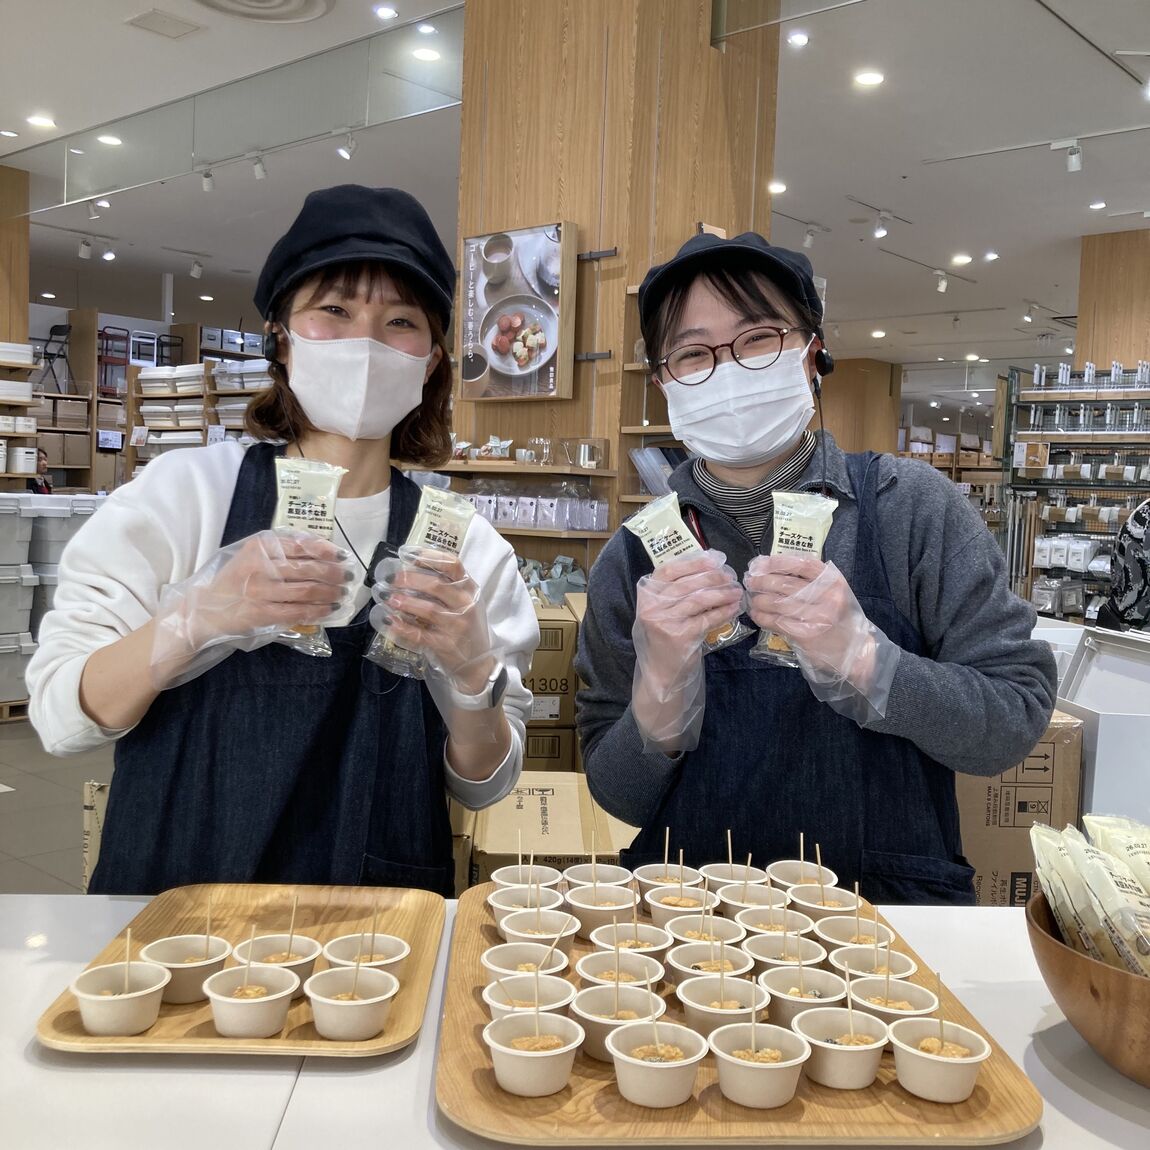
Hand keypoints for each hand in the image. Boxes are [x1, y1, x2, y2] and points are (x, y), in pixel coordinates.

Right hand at [150, 529, 354, 688]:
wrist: (205, 608)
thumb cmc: (236, 580)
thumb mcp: (253, 555)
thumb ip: (281, 549)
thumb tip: (322, 549)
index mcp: (260, 546)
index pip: (301, 545)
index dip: (327, 551)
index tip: (342, 556)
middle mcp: (260, 565)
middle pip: (308, 568)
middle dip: (334, 573)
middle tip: (348, 577)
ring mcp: (260, 590)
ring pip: (306, 591)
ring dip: (330, 593)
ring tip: (341, 594)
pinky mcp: (261, 613)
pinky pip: (297, 611)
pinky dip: (317, 611)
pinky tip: (328, 610)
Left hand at [370, 547, 495, 691]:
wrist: (478, 664)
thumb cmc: (467, 628)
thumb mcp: (465, 603)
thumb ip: (447, 588)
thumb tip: (411, 571)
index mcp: (469, 590)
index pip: (453, 565)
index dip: (430, 557)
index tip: (408, 555)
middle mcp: (465, 605)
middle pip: (436, 585)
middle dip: (411, 580)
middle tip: (393, 579)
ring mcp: (456, 626)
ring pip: (428, 609)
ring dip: (405, 603)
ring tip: (389, 598)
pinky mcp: (446, 645)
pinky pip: (420, 634)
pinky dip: (403, 628)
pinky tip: (390, 622)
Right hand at [635, 551, 743, 671]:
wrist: (662, 669)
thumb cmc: (665, 634)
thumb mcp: (662, 609)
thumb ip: (675, 590)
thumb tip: (709, 566)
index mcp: (646, 595)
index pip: (668, 571)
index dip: (692, 563)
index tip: (714, 560)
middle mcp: (652, 607)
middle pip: (686, 584)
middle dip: (712, 578)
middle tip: (730, 577)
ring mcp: (665, 622)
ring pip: (699, 600)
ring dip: (722, 594)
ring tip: (736, 591)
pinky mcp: (680, 636)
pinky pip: (707, 619)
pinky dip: (723, 612)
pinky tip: (733, 608)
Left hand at [745, 555, 874, 681]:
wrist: (852, 650)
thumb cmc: (836, 617)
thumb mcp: (831, 592)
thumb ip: (808, 579)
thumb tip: (768, 568)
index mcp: (833, 580)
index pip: (802, 563)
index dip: (777, 562)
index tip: (760, 563)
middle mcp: (827, 596)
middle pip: (786, 583)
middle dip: (763, 581)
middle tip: (750, 582)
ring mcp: (817, 616)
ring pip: (778, 603)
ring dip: (759, 600)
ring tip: (752, 600)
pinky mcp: (807, 634)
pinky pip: (777, 622)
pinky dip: (762, 617)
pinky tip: (757, 615)